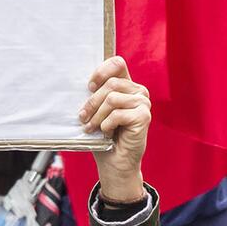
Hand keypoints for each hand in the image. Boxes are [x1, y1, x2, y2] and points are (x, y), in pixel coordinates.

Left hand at [80, 56, 149, 204]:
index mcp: (127, 86)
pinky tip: (107, 133)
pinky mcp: (144, 116)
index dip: (101, 71)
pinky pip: (117, 113)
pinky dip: (106, 124)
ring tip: (92, 128)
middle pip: (111, 83)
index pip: (117, 63)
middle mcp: (138, 91)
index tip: (89, 86)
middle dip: (92, 102)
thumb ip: (95, 95)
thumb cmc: (104, 136)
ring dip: (97, 116)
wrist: (114, 162)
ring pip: (112, 98)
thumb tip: (82, 84)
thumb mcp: (97, 111)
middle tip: (82, 118)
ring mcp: (143, 103)